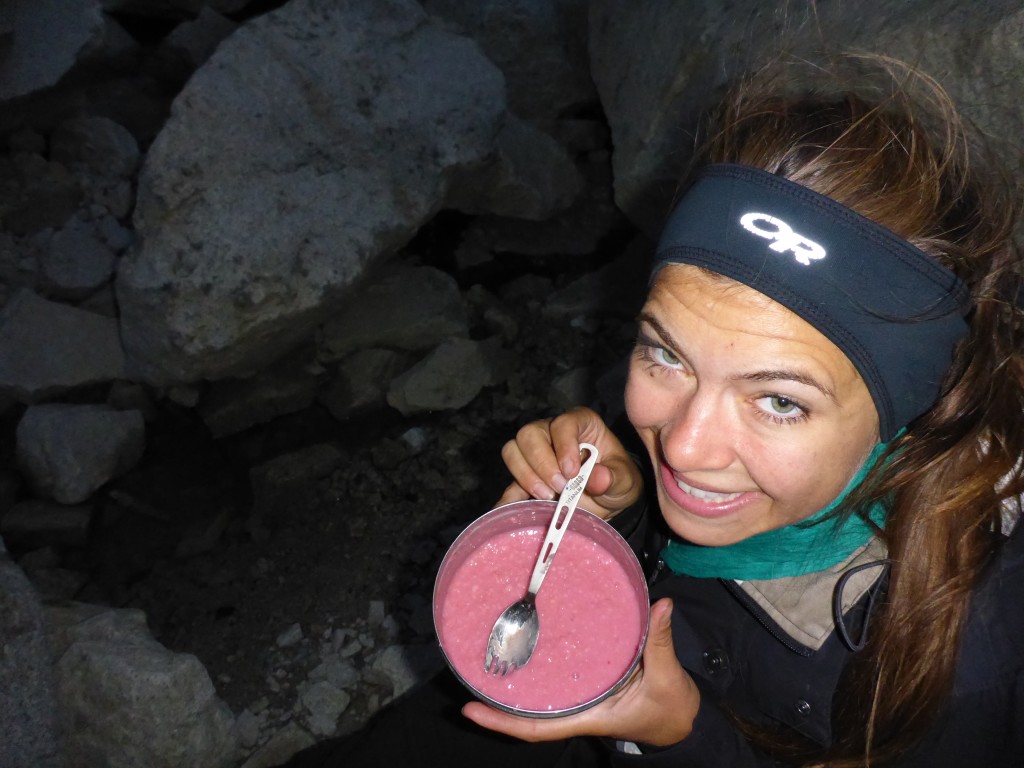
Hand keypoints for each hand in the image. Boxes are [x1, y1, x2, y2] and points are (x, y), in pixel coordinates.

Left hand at [462, 598, 698, 746]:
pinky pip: (558, 673)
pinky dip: (540, 660)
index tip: (468, 709)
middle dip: (496, 695)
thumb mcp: (668, 679)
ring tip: (486, 646)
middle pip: (526, 708)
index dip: (501, 721)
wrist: (684, 721)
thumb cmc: (672, 709)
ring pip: (538, 691)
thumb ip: (660, 642)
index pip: (536, 728)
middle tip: (467, 665)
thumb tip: (660, 604)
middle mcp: (576, 707)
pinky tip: (528, 637)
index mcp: (587, 716)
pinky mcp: (590, 681)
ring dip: (514, 676)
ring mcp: (581, 695)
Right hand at [496, 407, 643, 519]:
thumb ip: (614, 477)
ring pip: (513, 451)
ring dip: (525, 476)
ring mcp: (535, 454)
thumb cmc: (617, 479)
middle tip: (559, 487)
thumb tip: (597, 478)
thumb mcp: (625, 480)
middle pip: (529, 434)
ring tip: (546, 496)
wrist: (607, 500)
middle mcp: (552, 432)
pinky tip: (517, 510)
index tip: (572, 472)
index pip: (563, 423)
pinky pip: (509, 483)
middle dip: (541, 463)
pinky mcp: (525, 478)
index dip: (564, 445)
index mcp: (580, 423)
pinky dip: (511, 498)